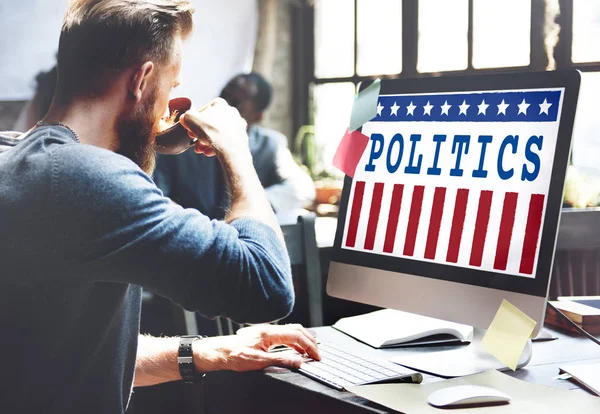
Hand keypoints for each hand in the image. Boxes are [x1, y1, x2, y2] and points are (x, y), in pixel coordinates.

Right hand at [179, 98, 248, 157]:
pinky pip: (226, 141)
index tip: (189, 128)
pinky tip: (209, 153)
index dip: (194, 120)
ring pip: (219, 133)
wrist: (231, 148)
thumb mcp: (190, 120)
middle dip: (200, 133)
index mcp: (220, 104)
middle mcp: (232, 112)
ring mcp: (238, 125)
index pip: (204, 110)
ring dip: (207, 142)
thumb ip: (186, 116)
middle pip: (211, 123)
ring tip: (200, 149)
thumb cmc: (211, 131)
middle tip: (194, 141)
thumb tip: (185, 118)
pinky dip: (217, 147)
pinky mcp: (242, 138)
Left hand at [193, 324, 319, 372]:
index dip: (309, 346)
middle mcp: (269, 329)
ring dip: (303, 340)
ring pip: (291, 331)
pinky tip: (296, 349)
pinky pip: (284, 334)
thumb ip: (280, 360)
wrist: (219, 352)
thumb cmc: (234, 355)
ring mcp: (267, 331)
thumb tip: (298, 361)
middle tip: (317, 353)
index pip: (296, 335)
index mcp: (269, 333)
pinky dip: (294, 340)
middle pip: (296, 329)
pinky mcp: (264, 335)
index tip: (316, 356)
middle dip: (310, 341)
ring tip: (310, 351)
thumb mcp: (258, 362)